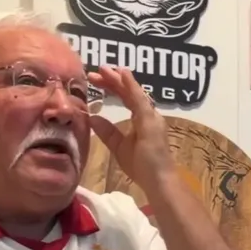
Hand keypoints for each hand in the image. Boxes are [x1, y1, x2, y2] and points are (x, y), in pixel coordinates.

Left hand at [88, 65, 175, 191]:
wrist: (157, 180)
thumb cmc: (142, 167)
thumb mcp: (118, 147)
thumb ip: (108, 132)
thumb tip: (92, 117)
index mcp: (142, 119)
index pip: (126, 98)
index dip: (112, 87)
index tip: (95, 80)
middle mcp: (149, 114)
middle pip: (129, 92)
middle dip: (112, 80)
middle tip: (95, 71)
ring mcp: (151, 116)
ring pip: (133, 92)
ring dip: (118, 79)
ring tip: (103, 69)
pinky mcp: (150, 120)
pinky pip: (139, 99)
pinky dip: (130, 86)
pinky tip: (122, 74)